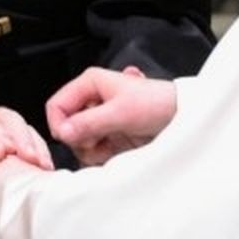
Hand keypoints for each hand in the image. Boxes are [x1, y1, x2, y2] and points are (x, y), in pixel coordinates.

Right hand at [46, 65, 175, 166]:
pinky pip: (91, 150)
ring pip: (76, 141)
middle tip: (98, 140)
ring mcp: (99, 119)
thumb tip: (63, 132)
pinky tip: (115, 149)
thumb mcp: (121, 113)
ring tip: (110, 144)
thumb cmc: (156, 104)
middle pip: (65, 126)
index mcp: (90, 83)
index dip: (59, 124)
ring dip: (90, 149)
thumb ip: (89, 122)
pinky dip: (99, 155)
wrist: (181, 117)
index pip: (57, 105)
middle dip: (78, 139)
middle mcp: (91, 100)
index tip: (70, 139)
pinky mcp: (107, 135)